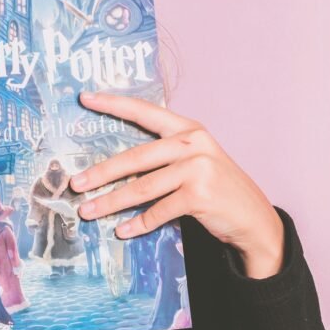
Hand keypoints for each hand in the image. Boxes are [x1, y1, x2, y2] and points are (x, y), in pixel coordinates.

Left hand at [70, 92, 284, 278]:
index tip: (85, 98)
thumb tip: (112, 166)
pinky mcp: (199, 195)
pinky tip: (122, 230)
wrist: (253, 217)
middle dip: (101, 173)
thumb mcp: (194, 160)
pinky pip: (158, 211)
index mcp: (188, 129)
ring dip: (111, 203)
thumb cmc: (216, 187)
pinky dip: (138, 224)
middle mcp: (192, 144)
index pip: (144, 111)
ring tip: (88, 211)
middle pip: (135, 158)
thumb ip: (163, 155)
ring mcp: (198, 169)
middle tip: (76, 184)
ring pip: (142, 188)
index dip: (113, 104)